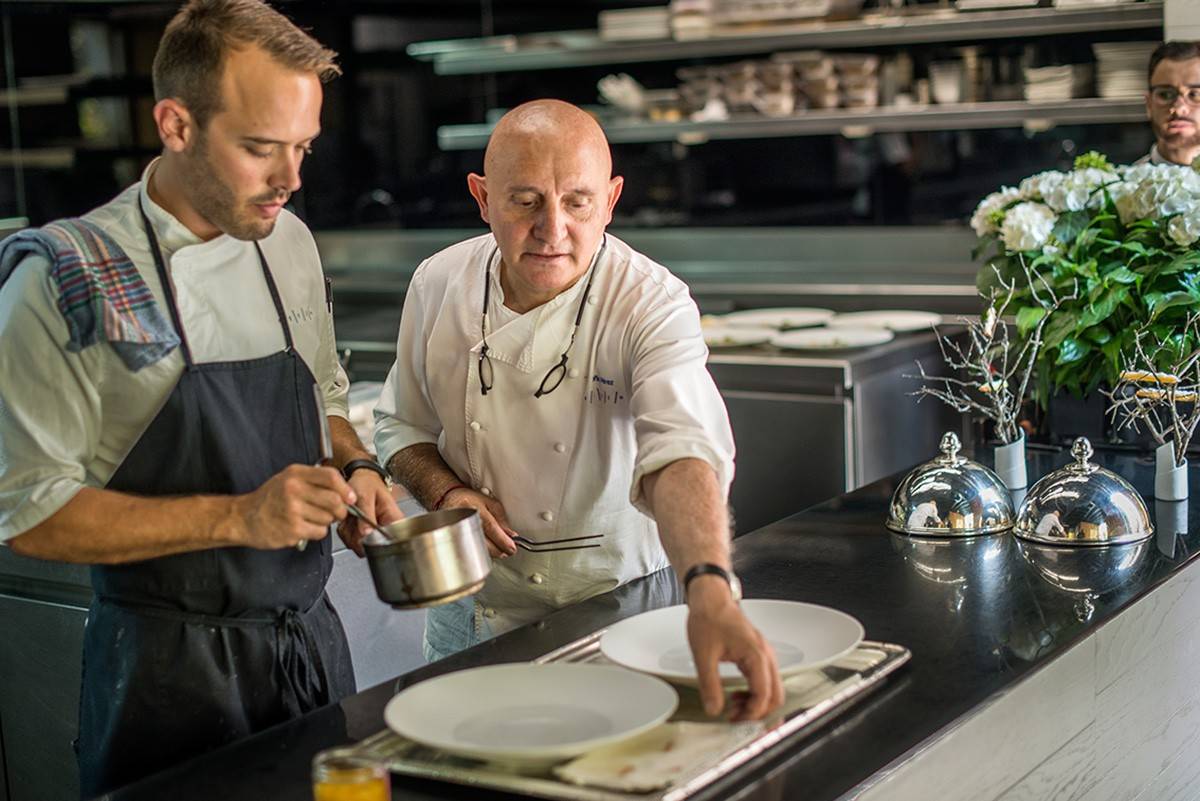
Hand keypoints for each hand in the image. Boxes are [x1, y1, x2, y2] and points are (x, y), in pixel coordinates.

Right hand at [232, 465, 354, 549]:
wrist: (243, 518)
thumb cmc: (269, 499)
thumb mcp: (289, 479)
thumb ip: (315, 480)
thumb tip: (345, 491)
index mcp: (295, 475)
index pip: (331, 476)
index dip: (345, 488)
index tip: (350, 497)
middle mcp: (293, 490)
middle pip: (334, 500)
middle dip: (340, 510)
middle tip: (336, 513)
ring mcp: (292, 511)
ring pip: (328, 518)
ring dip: (325, 522)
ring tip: (310, 519)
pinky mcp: (292, 530)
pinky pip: (319, 532)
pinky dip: (316, 532)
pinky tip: (303, 527)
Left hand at [339, 470, 403, 556]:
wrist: (359, 479)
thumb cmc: (367, 483)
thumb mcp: (366, 495)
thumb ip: (367, 514)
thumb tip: (366, 533)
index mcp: (395, 520)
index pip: (389, 541)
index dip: (372, 539)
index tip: (362, 529)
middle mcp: (387, 529)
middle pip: (371, 547)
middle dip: (356, 534)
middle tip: (354, 517)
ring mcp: (374, 534)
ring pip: (358, 546)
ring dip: (349, 531)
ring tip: (351, 516)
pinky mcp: (364, 535)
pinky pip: (351, 542)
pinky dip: (345, 531)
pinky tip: (349, 519)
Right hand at [440, 488, 517, 557]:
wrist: (451, 498)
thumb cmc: (471, 499)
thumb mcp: (491, 504)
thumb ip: (502, 520)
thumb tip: (510, 536)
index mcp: (474, 508)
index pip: (490, 527)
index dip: (502, 539)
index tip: (511, 548)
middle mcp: (464, 519)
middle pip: (482, 542)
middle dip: (498, 550)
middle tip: (507, 551)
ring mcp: (457, 529)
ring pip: (476, 548)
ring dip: (490, 552)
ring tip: (498, 549)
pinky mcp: (453, 538)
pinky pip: (469, 549)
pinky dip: (480, 551)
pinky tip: (486, 548)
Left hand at [686, 577, 784, 720]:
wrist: (711, 599)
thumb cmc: (709, 618)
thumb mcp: (703, 655)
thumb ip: (709, 684)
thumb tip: (713, 708)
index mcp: (756, 655)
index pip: (764, 695)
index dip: (750, 713)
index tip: (733, 719)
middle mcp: (765, 655)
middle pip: (775, 696)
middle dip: (758, 713)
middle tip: (737, 721)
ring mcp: (764, 655)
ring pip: (772, 689)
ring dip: (756, 704)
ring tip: (734, 709)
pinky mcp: (758, 655)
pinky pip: (765, 680)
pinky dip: (755, 693)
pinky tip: (737, 695)